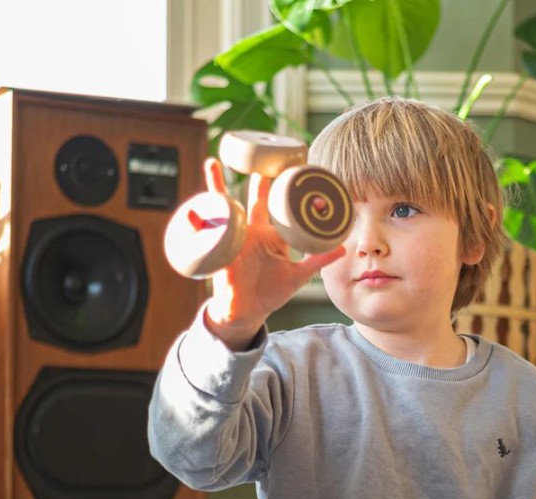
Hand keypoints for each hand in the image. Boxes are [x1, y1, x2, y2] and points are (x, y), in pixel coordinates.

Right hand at [203, 158, 345, 349]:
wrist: (247, 311)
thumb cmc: (270, 292)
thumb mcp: (297, 275)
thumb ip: (317, 261)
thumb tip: (342, 249)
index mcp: (273, 236)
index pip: (282, 207)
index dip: (287, 190)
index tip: (295, 169)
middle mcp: (254, 231)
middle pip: (256, 197)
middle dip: (259, 175)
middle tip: (263, 150)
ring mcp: (236, 237)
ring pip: (228, 205)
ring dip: (219, 184)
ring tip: (214, 162)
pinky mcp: (222, 249)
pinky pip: (208, 228)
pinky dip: (198, 215)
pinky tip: (194, 203)